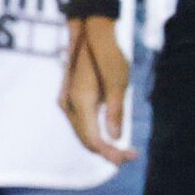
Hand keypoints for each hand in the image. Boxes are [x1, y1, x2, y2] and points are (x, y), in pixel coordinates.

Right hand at [59, 17, 134, 164]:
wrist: (91, 36)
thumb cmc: (108, 56)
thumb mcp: (119, 84)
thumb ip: (116, 112)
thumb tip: (116, 137)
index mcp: (81, 102)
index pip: (93, 139)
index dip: (110, 152)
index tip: (127, 158)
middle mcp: (69, 105)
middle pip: (86, 140)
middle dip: (107, 151)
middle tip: (129, 156)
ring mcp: (65, 102)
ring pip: (82, 133)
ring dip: (100, 144)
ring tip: (122, 150)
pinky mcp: (68, 99)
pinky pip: (80, 124)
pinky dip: (94, 134)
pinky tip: (109, 135)